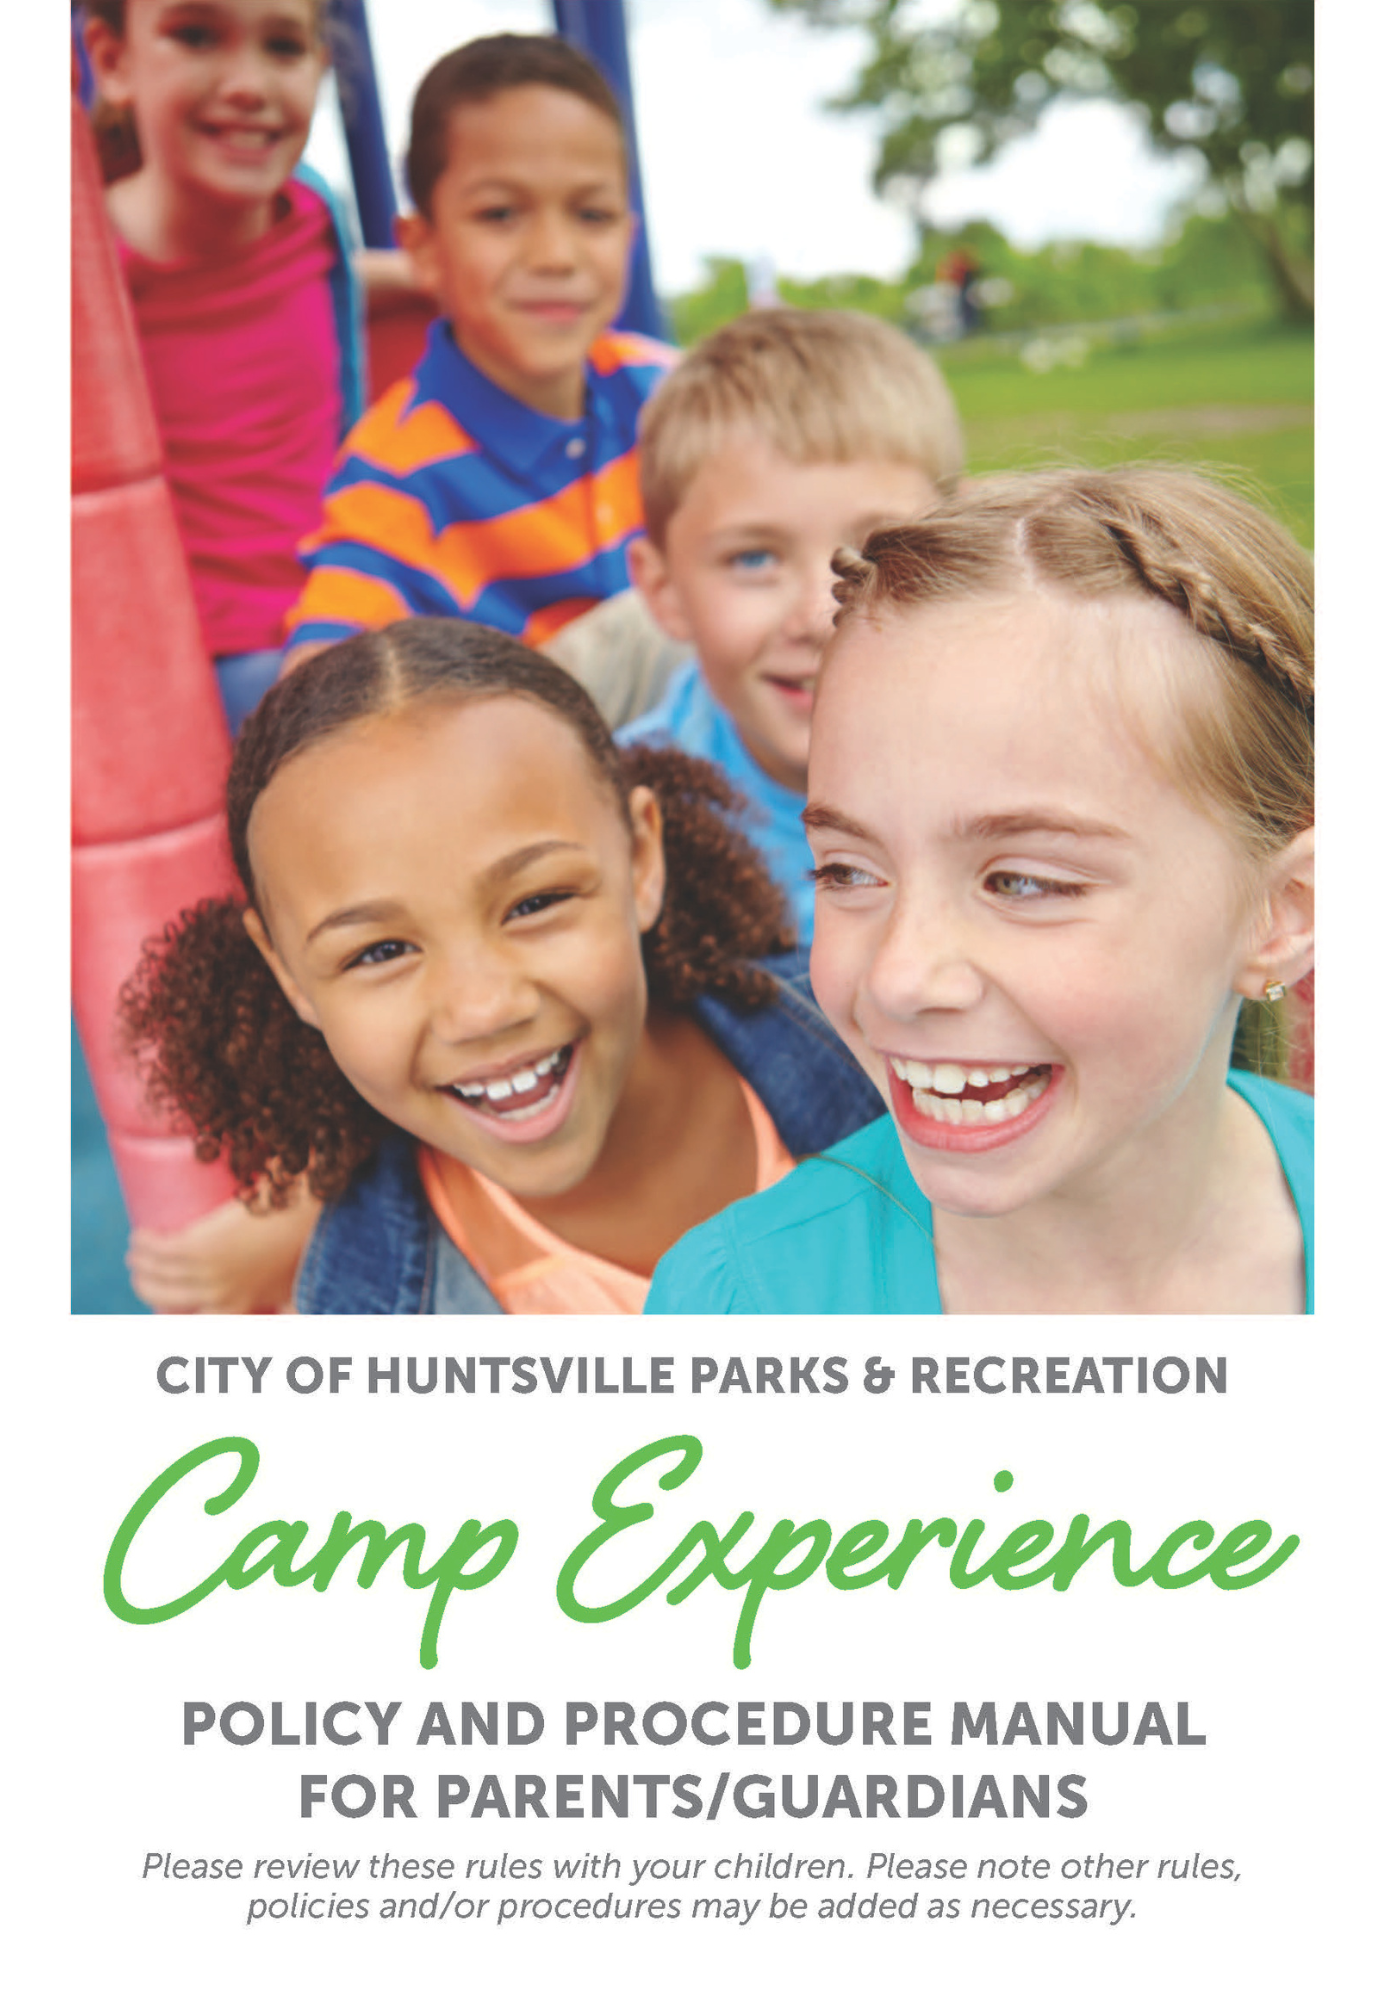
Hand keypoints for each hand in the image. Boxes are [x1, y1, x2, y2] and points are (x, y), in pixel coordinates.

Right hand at [126, 1187, 321, 1313]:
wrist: (305, 1209)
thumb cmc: (303, 1245)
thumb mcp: (294, 1289)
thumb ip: (294, 1312)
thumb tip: (295, 1322)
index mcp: (236, 1310)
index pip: (192, 1325)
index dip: (170, 1314)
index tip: (162, 1301)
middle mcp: (218, 1298)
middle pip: (166, 1299)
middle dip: (146, 1286)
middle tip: (142, 1269)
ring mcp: (207, 1273)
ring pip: (158, 1273)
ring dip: (140, 1262)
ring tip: (138, 1248)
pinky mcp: (199, 1246)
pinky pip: (160, 1251)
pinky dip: (145, 1244)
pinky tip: (140, 1236)